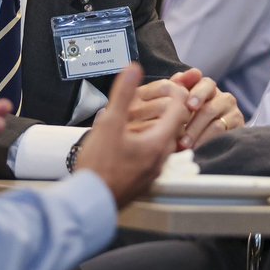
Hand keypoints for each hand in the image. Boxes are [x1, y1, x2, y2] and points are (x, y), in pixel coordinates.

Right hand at [76, 63, 188, 207]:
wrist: (89, 200)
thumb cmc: (99, 164)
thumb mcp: (110, 123)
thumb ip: (123, 94)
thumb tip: (134, 69)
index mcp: (158, 142)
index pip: (180, 111)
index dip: (176, 94)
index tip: (169, 84)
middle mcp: (161, 158)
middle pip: (175, 127)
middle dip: (169, 110)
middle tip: (160, 97)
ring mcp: (153, 172)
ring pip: (165, 142)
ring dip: (159, 127)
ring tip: (146, 117)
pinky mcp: (143, 181)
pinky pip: (154, 156)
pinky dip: (150, 143)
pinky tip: (135, 141)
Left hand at [169, 69, 243, 149]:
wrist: (209, 136)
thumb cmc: (188, 116)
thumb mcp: (182, 100)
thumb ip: (180, 86)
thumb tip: (183, 76)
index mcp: (209, 87)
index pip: (205, 84)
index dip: (197, 95)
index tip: (189, 106)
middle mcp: (224, 98)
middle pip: (210, 109)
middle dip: (193, 126)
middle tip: (181, 140)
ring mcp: (233, 113)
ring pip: (217, 125)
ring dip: (199, 138)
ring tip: (187, 148)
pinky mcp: (239, 128)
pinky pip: (224, 136)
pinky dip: (209, 144)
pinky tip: (199, 150)